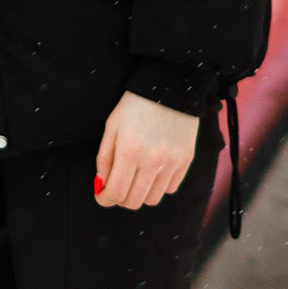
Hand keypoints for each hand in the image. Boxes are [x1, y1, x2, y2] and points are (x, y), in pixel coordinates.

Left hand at [94, 91, 200, 210]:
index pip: (115, 193)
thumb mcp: (112, 127)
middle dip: (120, 198)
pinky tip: (153, 171)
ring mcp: (172, 162)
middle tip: (117, 185)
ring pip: (153, 199)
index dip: (104, 199)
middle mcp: (152, 161)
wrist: (170, 87)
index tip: (102, 195)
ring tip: (135, 178)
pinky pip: (171, 188)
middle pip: (134, 201)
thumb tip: (102, 186)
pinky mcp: (186, 160)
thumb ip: (104, 159)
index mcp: (129, 152)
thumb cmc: (134, 106)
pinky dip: (159, 186)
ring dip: (140, 194)